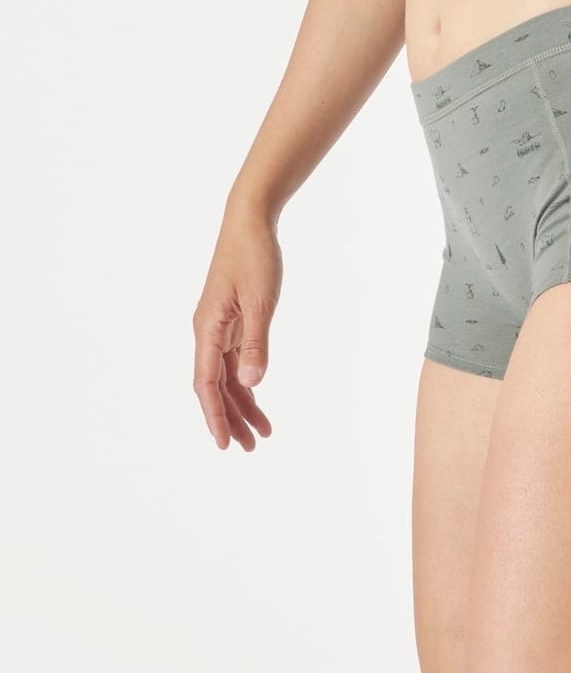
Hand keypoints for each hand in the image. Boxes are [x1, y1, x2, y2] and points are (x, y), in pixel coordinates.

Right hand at [192, 210, 281, 451]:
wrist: (250, 224)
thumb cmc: (254, 258)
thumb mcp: (261, 302)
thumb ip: (257, 343)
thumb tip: (251, 382)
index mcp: (208, 329)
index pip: (206, 384)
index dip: (214, 416)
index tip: (224, 443)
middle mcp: (208, 332)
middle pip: (215, 387)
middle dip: (231, 419)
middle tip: (249, 448)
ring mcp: (219, 328)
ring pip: (226, 377)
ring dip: (241, 405)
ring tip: (261, 434)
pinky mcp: (232, 323)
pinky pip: (235, 362)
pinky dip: (246, 383)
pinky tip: (257, 400)